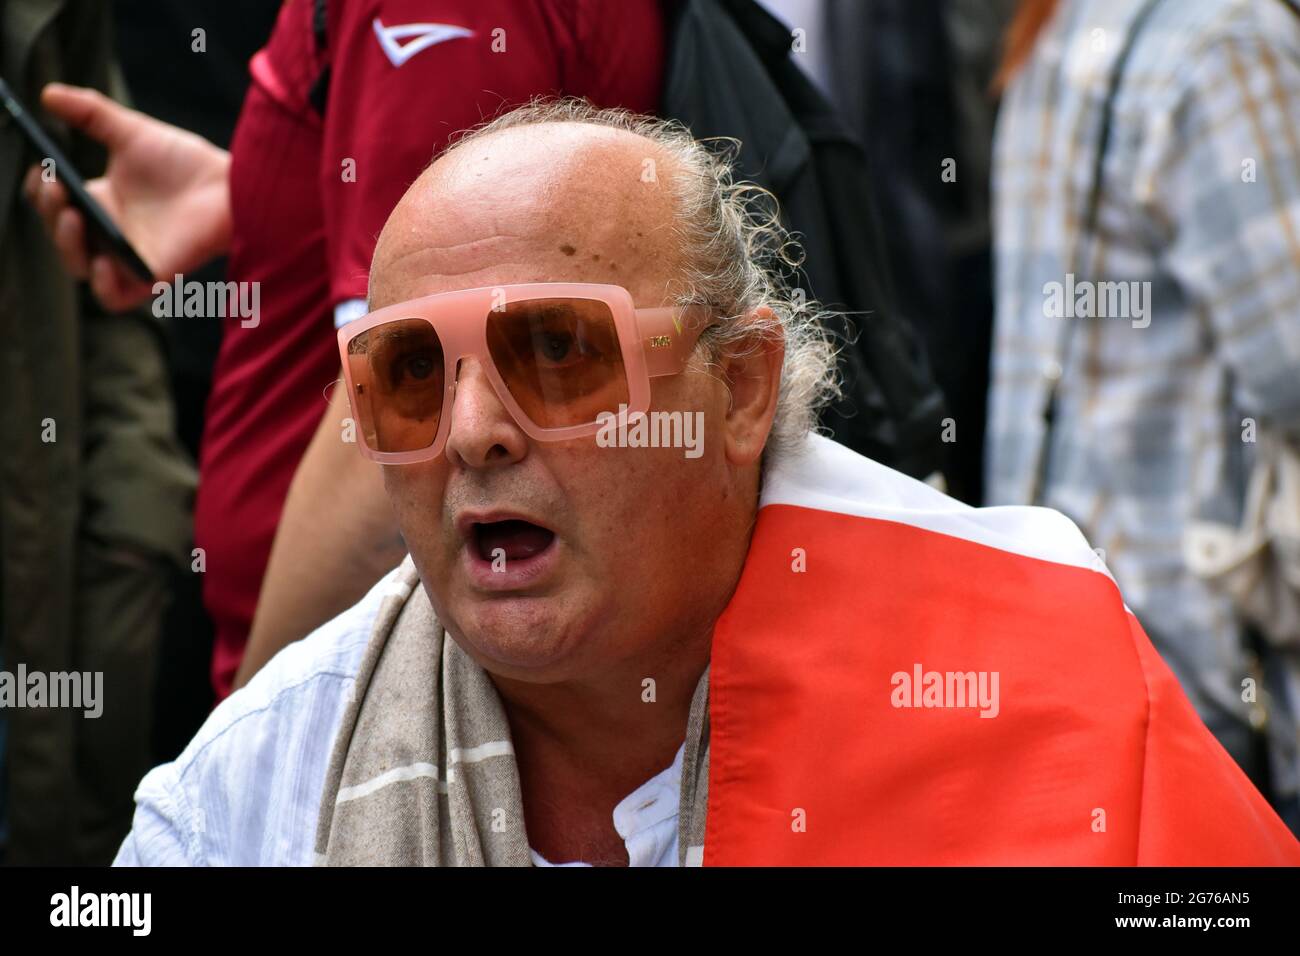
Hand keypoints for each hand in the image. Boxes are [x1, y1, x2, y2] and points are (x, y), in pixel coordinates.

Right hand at [23, 83, 233, 311]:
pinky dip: (102, 285)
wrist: (230, 185)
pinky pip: (115, 297)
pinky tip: (102, 260)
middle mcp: (110, 233)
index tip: (42, 171)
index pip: (55, 206)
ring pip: (79, 267)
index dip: (42, 193)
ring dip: (66, 245)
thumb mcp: (131, 131)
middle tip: (58, 188)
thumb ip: (91, 113)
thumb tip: (48, 94)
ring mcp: (129, 258)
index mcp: (101, 203)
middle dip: (50, 213)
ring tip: (74, 215)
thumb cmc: (186, 162)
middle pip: (61, 236)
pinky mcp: (153, 276)